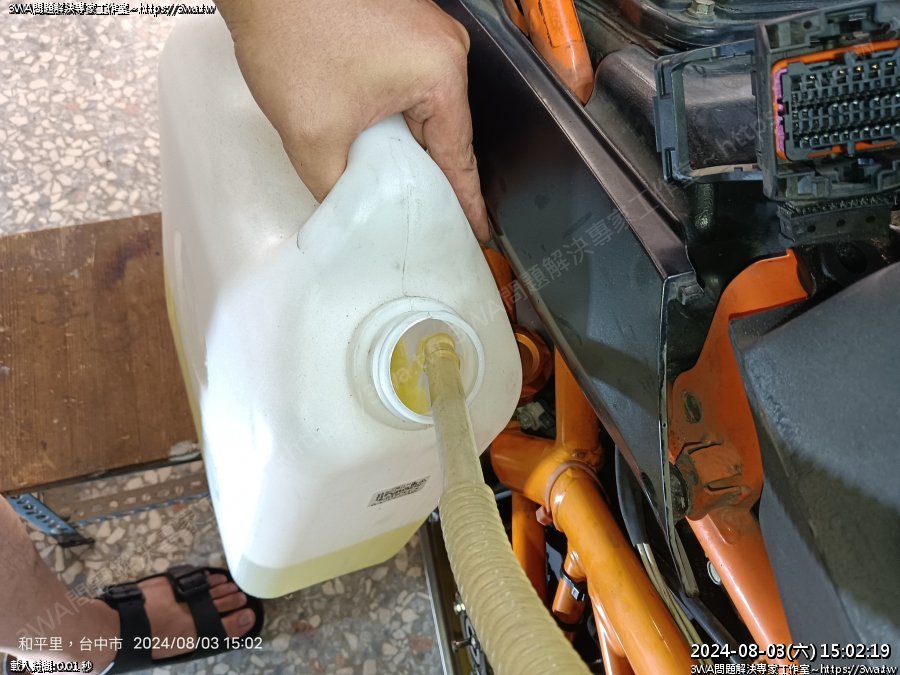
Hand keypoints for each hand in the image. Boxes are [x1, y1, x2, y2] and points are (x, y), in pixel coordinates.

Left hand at [216, 0, 489, 240]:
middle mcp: (443, 45)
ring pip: (423, 107)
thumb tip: (351, 211)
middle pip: (443, 131)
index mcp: (440, 72)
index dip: (465, 200)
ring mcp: (422, 29)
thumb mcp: (313, 137)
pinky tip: (372, 134)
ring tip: (392, 179)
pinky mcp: (399, 23)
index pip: (458, 155)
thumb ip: (336, 189)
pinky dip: (392, 111)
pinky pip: (407, 81)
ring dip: (406, 141)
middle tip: (424, 216)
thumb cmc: (288, 30)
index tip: (476, 228)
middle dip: (429, 173)